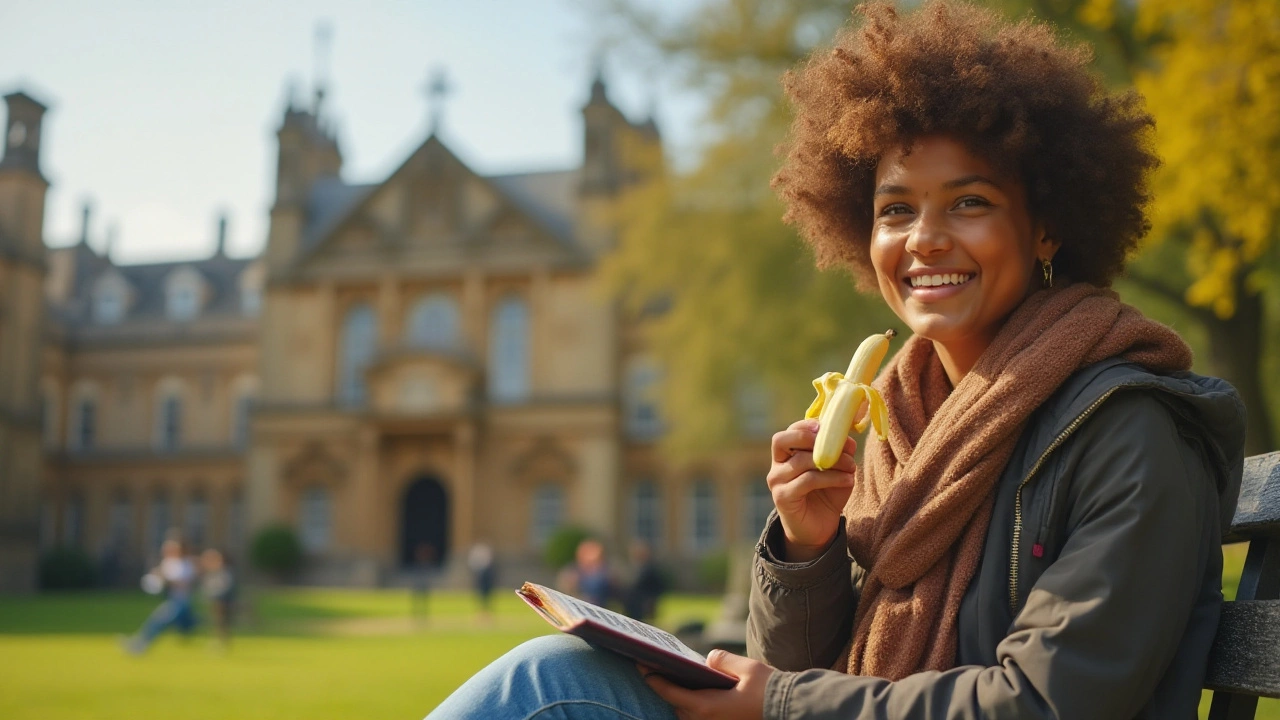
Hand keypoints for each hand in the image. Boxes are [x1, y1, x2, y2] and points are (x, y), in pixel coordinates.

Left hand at [640, 650, 773, 719]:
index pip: (670, 693)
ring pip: (687, 714)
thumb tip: (708, 660)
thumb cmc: (768, 690)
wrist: (789, 709)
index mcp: (707, 706)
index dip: (654, 679)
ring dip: (680, 700)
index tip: (642, 667)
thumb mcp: (745, 667)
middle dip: (666, 689)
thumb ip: (721, 660)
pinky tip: (696, 693)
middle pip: (676, 706)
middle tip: (655, 669)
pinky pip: (700, 718)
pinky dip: (693, 706)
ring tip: (674, 680)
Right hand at [768, 418, 856, 561]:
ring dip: (832, 461)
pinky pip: (807, 480)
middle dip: (810, 438)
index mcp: (786, 455)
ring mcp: (777, 481)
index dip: (805, 426)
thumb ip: (839, 452)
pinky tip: (848, 480)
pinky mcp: (783, 497)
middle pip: (781, 440)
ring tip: (852, 467)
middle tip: (837, 446)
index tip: (827, 427)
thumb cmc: (827, 495)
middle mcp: (777, 465)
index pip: (788, 432)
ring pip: (801, 461)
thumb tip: (848, 439)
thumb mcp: (836, 469)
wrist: (819, 529)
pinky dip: (831, 478)